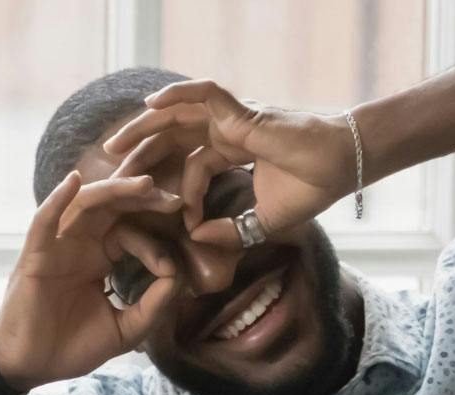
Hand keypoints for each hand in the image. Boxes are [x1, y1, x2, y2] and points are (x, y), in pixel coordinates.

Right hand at [0, 170, 187, 388]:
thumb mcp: (126, 329)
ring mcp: (57, 248)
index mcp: (99, 259)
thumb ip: (153, 305)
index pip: (131, 234)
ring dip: (114, 191)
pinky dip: (56, 200)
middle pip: (112, 208)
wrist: (31, 368)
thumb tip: (179, 277)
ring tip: (144, 185)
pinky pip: (44, 223)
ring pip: (85, 206)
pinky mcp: (35, 257)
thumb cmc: (71, 347)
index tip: (171, 269)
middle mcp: (79, 247)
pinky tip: (74, 181)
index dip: (154, 246)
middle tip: (174, 199)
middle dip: (143, 199)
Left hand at [99, 79, 359, 248]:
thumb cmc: (313, 187)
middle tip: (111, 169)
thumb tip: (198, 239)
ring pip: (178, 115)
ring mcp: (233, 118)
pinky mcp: (242, 110)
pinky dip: (178, 95)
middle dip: (140, 151)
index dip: (182, 195)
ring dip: (144, 126)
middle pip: (173, 136)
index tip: (177, 219)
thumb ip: (231, 231)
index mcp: (233, 152)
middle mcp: (228, 131)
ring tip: (114, 143)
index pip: (192, 168)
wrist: (343, 166)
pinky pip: (204, 95)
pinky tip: (152, 103)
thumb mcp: (263, 221)